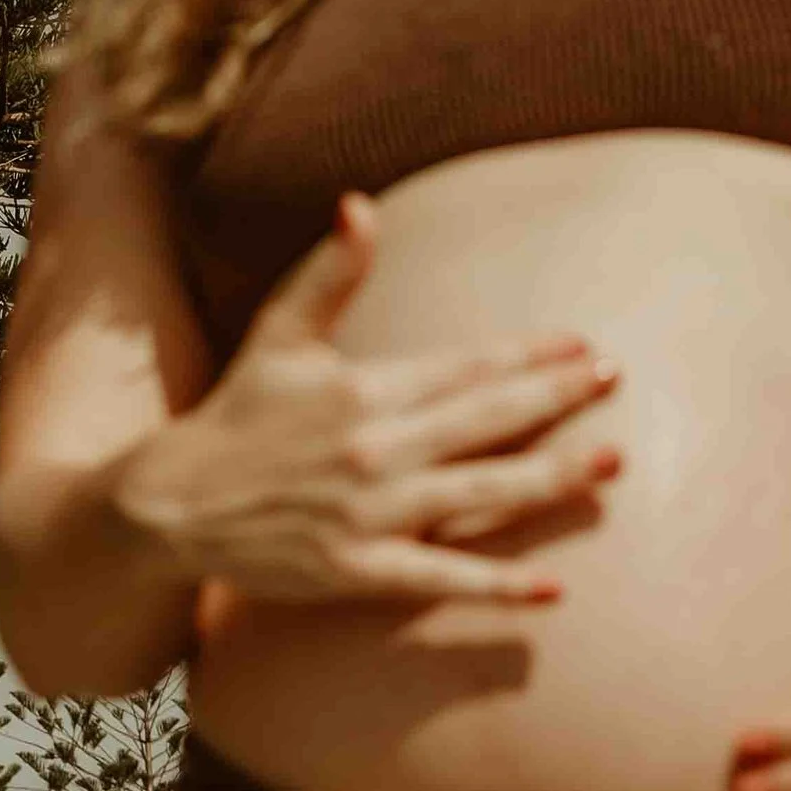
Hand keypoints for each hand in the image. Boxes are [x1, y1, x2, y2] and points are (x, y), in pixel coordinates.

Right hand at [114, 189, 620, 617]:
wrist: (173, 503)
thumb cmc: (238, 414)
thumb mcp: (279, 335)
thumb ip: (328, 273)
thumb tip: (359, 203)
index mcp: (364, 389)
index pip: (466, 367)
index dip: (529, 354)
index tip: (585, 343)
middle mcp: (375, 449)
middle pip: (487, 421)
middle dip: (558, 399)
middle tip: (616, 380)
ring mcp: (371, 513)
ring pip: (480, 494)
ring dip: (551, 479)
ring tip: (613, 465)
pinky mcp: (358, 569)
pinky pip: (440, 578)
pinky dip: (496, 584)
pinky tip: (552, 587)